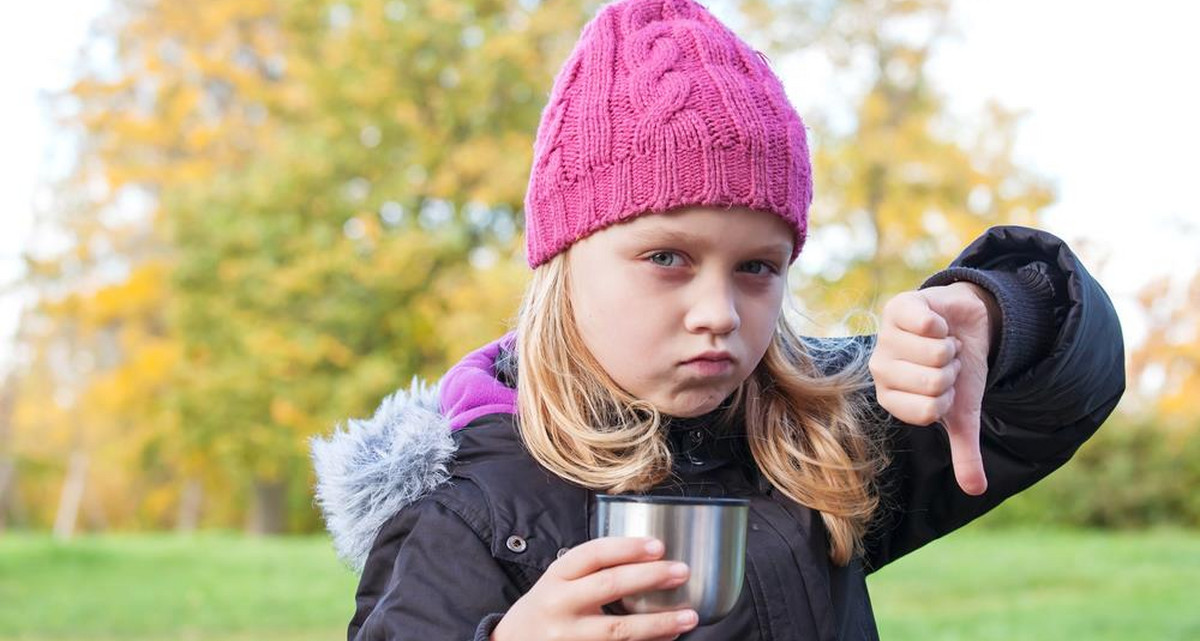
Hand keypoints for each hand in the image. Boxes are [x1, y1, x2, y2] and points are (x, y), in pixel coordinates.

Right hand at [490, 537, 698, 640]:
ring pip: (618, 629)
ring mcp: (568, 637)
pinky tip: (668, 637)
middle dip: (650, 577)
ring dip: (658, 622)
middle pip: (609, 586)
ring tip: (689, 616)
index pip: (592, 554)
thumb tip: (648, 557)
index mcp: (555, 577)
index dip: (627, 547)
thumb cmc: (545, 609)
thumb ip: (590, 570)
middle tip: (682, 571)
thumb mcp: (556, 582)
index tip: (659, 545)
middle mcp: (559, 605)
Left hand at [869, 281, 997, 494]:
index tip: (945, 388)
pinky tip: (937, 322)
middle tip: (944, 362)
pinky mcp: (898, 307)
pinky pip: (927, 324)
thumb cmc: (957, 369)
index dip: (949, 398)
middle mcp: (880, 369)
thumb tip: (976, 490)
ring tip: (941, 341)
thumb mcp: (963, 412)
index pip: (928, 411)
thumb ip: (964, 450)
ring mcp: (886, 336)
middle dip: (952, 371)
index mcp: (891, 398)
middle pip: (933, 383)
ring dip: (950, 346)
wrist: (964, 325)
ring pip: (934, 353)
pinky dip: (944, 323)